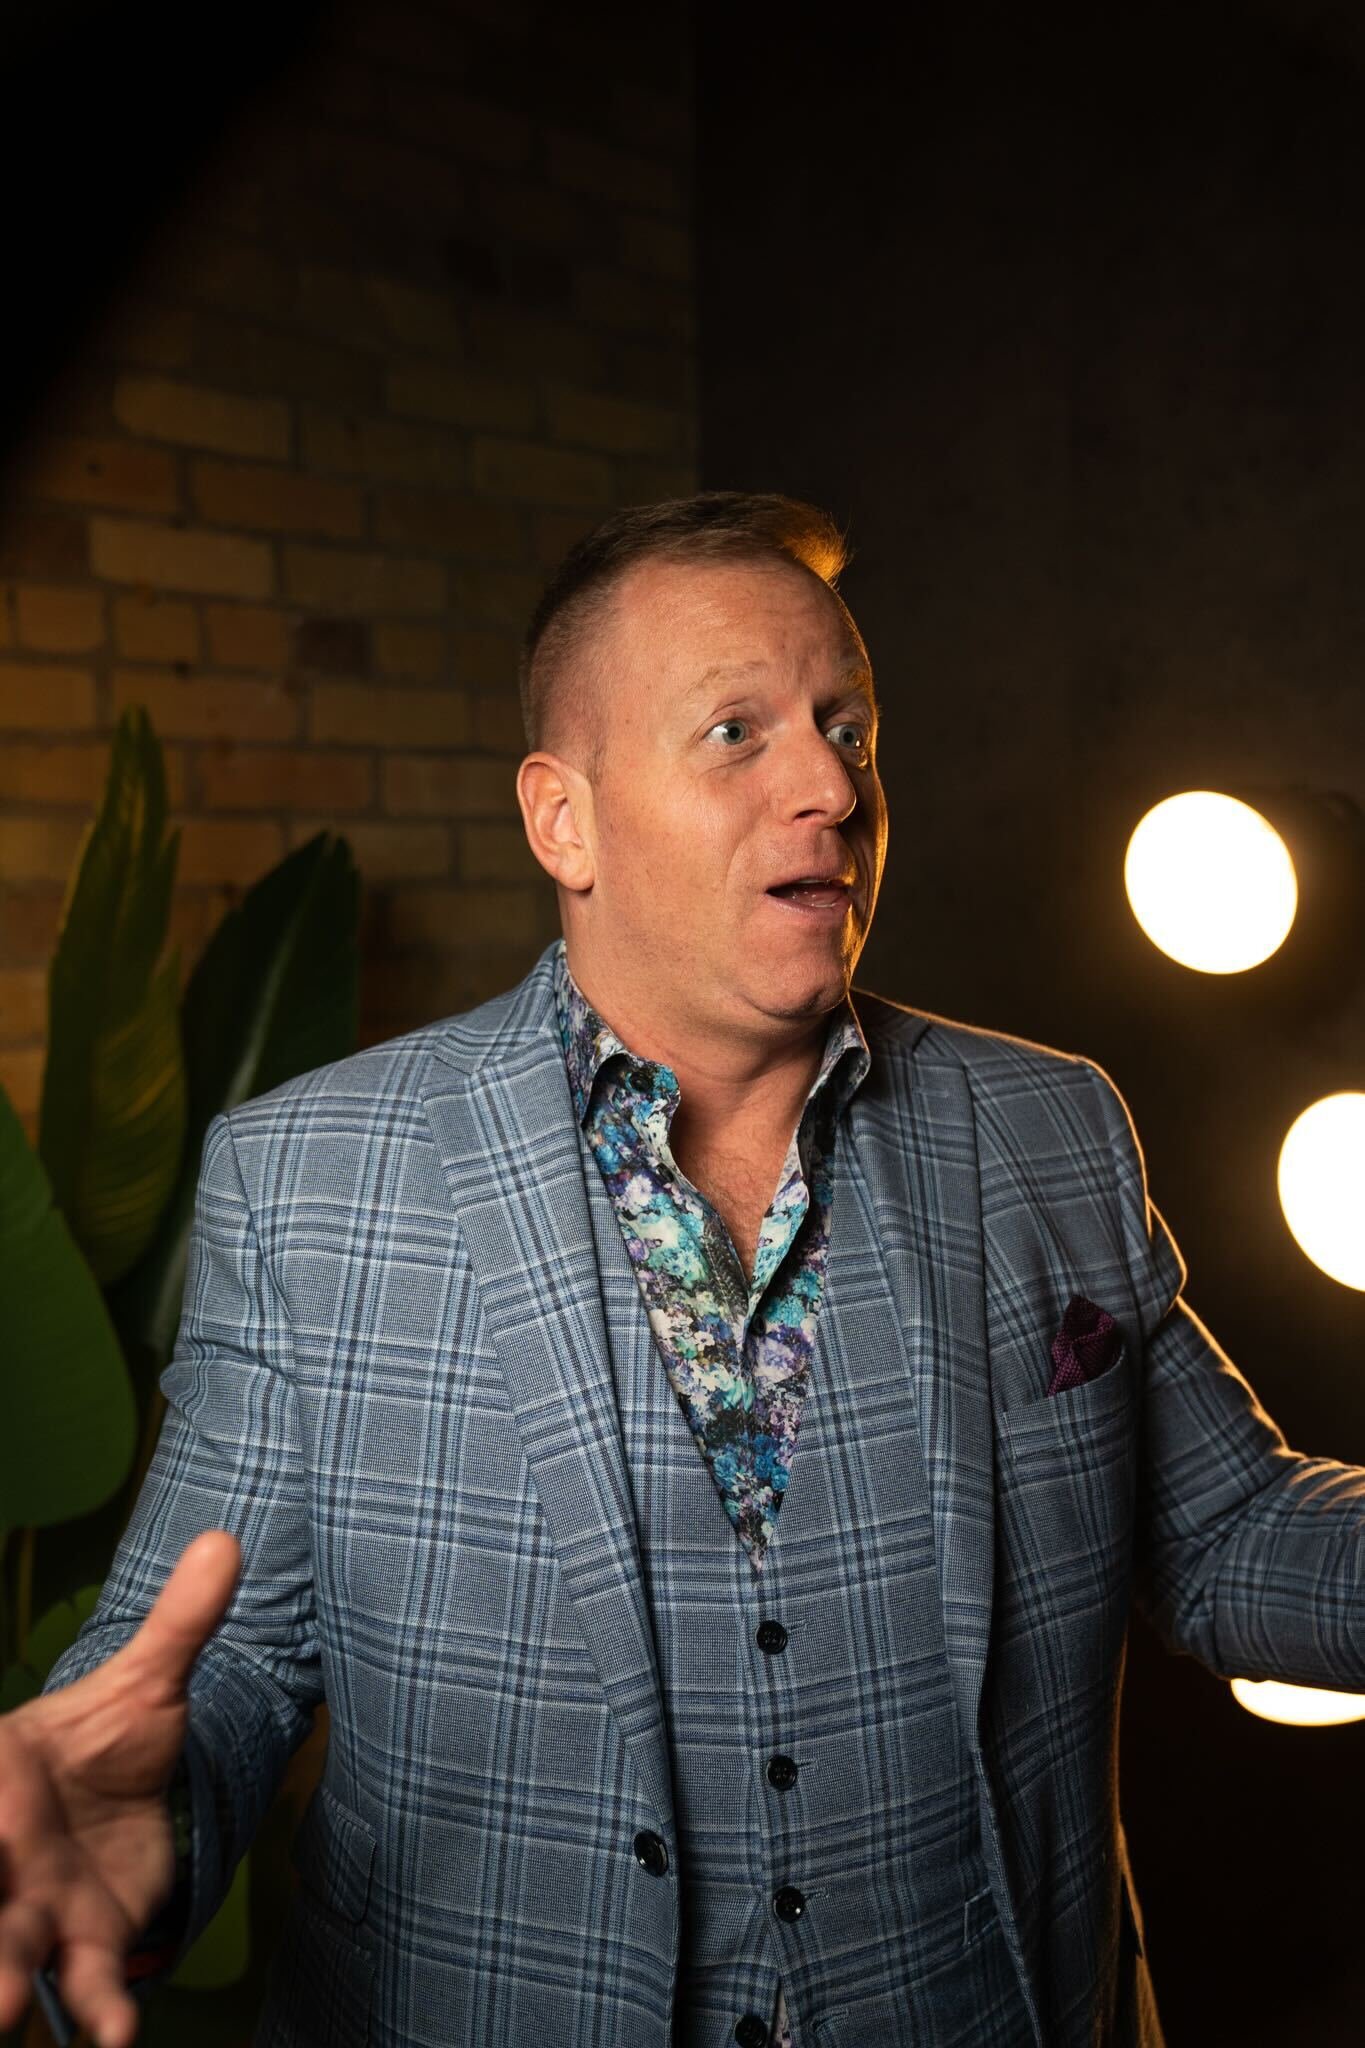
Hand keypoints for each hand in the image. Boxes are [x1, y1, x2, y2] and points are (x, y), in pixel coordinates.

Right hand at [0, 1529, 240, 2047]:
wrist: (124, 1795)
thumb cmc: (109, 1737)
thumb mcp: (148, 1680)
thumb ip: (181, 1622)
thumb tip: (228, 1540)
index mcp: (2, 1775)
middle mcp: (5, 1850)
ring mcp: (35, 1907)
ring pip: (10, 1952)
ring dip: (5, 1984)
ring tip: (10, 2013)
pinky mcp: (85, 1942)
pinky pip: (86, 1983)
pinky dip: (97, 2010)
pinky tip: (117, 2036)